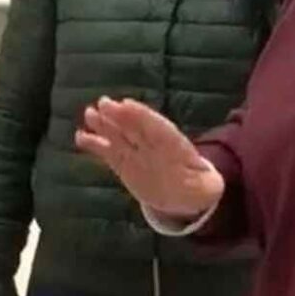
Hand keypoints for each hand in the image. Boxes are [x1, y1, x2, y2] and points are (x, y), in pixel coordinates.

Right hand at [75, 97, 223, 218]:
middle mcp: (152, 144)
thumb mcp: (206, 187)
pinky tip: (80, 136)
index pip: (156, 127)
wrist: (184, 192)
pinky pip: (108, 150)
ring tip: (89, 113)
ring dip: (104, 124)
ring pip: (119, 135)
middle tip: (103, 103)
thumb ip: (206, 187)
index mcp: (174, 145)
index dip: (141, 116)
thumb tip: (213, 189)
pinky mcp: (123, 162)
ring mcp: (136, 151)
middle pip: (135, 127)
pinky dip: (94, 143)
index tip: (126, 104)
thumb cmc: (198, 185)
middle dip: (120, 116)